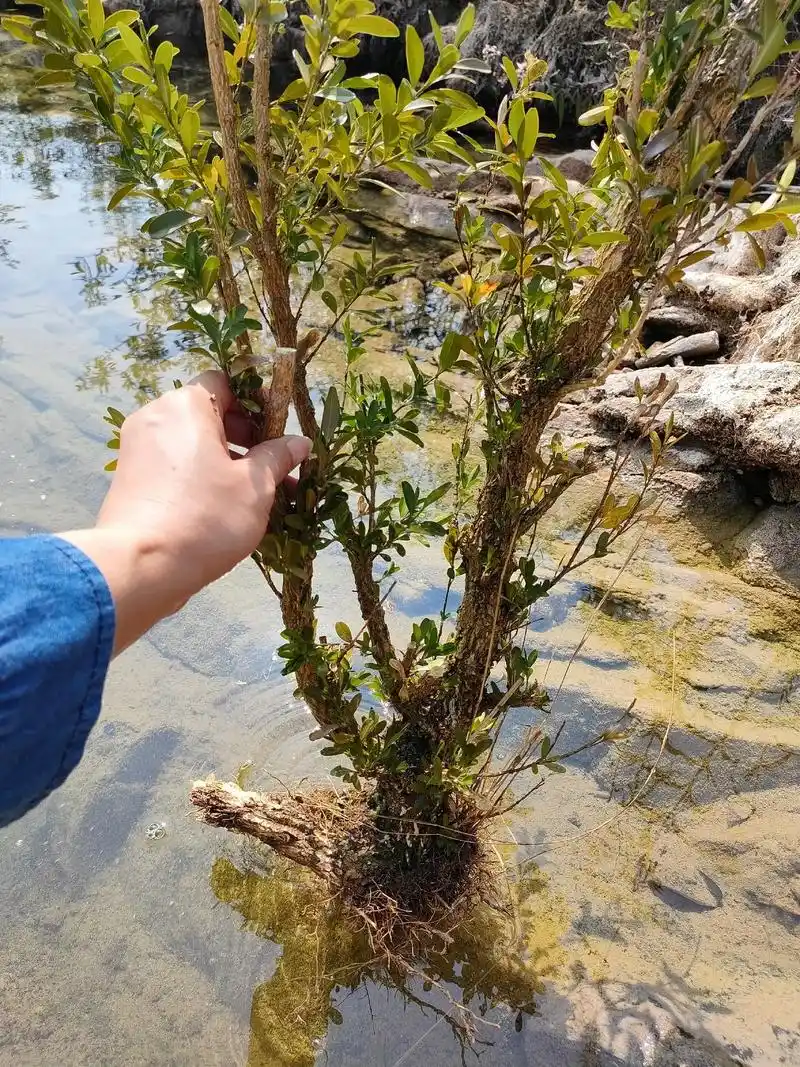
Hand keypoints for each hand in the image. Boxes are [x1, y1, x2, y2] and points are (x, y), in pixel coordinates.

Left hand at [61, 371, 309, 652]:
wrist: (140, 567)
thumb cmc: (205, 517)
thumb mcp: (255, 487)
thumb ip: (277, 457)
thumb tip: (298, 442)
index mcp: (186, 405)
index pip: (225, 382)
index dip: (257, 402)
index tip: (280, 430)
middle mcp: (156, 417)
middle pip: (209, 414)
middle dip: (247, 437)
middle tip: (276, 468)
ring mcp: (138, 449)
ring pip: (193, 444)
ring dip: (227, 461)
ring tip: (258, 496)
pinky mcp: (130, 479)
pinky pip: (175, 466)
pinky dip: (201, 477)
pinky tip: (225, 508)